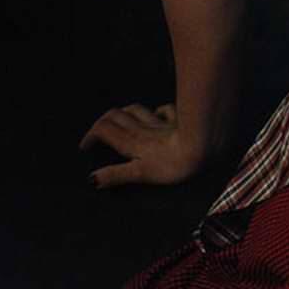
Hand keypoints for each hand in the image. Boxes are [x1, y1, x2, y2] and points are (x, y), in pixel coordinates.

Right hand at [78, 102, 211, 187]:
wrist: (204, 145)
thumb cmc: (173, 163)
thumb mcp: (141, 173)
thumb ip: (116, 174)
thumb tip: (92, 179)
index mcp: (132, 142)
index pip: (104, 130)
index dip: (91, 136)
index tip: (84, 147)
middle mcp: (143, 129)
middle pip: (116, 115)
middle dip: (103, 121)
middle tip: (97, 133)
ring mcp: (161, 123)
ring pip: (136, 109)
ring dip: (124, 112)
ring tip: (119, 119)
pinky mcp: (178, 121)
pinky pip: (164, 110)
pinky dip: (156, 111)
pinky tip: (157, 113)